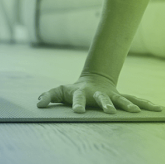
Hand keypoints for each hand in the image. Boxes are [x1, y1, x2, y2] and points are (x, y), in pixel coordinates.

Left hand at [37, 73, 163, 113]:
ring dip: (127, 105)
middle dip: (105, 104)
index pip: (77, 98)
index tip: (78, 112)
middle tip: (109, 112)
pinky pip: (134, 100)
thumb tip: (39, 104)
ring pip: (120, 99)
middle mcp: (97, 94)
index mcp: (81, 93)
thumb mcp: (59, 91)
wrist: (93, 80)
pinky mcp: (121, 97)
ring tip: (136, 112)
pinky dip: (145, 104)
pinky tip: (156, 109)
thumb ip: (49, 96)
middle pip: (101, 98)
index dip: (77, 104)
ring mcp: (110, 95)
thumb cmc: (72, 90)